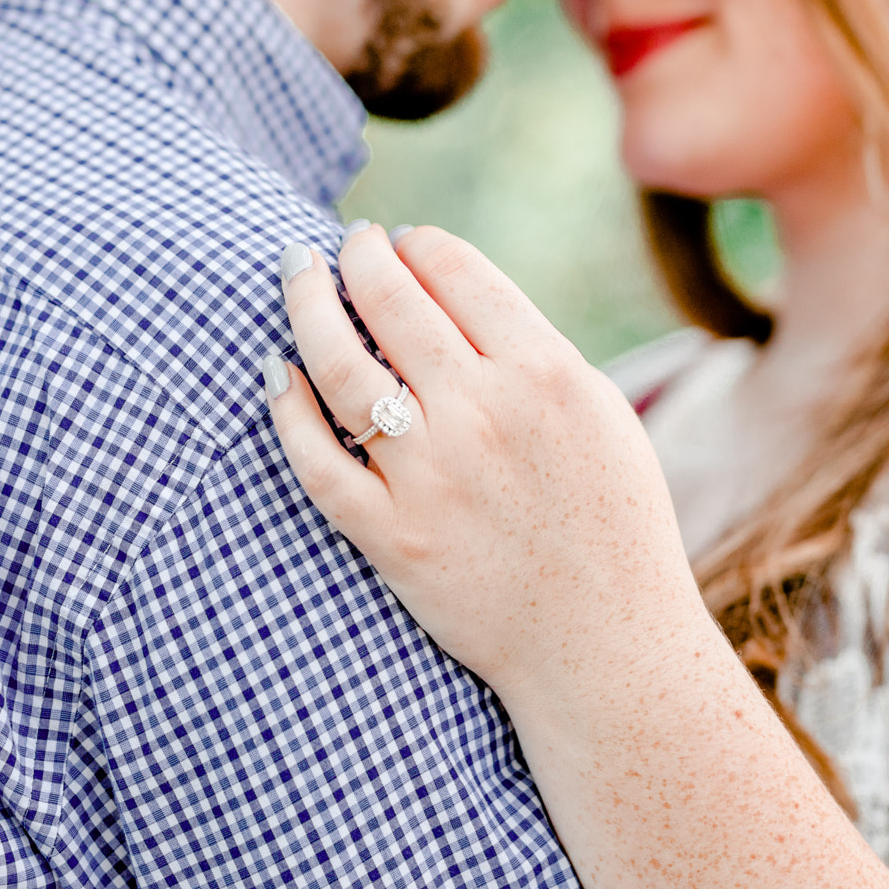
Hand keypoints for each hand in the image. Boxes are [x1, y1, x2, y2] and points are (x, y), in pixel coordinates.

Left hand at [265, 224, 707, 703]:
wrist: (608, 646)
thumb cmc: (614, 522)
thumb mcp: (601, 413)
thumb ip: (531, 351)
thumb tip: (451, 291)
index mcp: (544, 371)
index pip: (454, 269)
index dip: (415, 244)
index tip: (401, 242)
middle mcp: (482, 413)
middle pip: (388, 298)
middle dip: (356, 254)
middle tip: (342, 244)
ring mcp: (430, 477)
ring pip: (337, 365)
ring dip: (306, 303)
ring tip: (296, 272)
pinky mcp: (391, 536)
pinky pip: (315, 460)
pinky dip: (285, 407)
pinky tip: (274, 372)